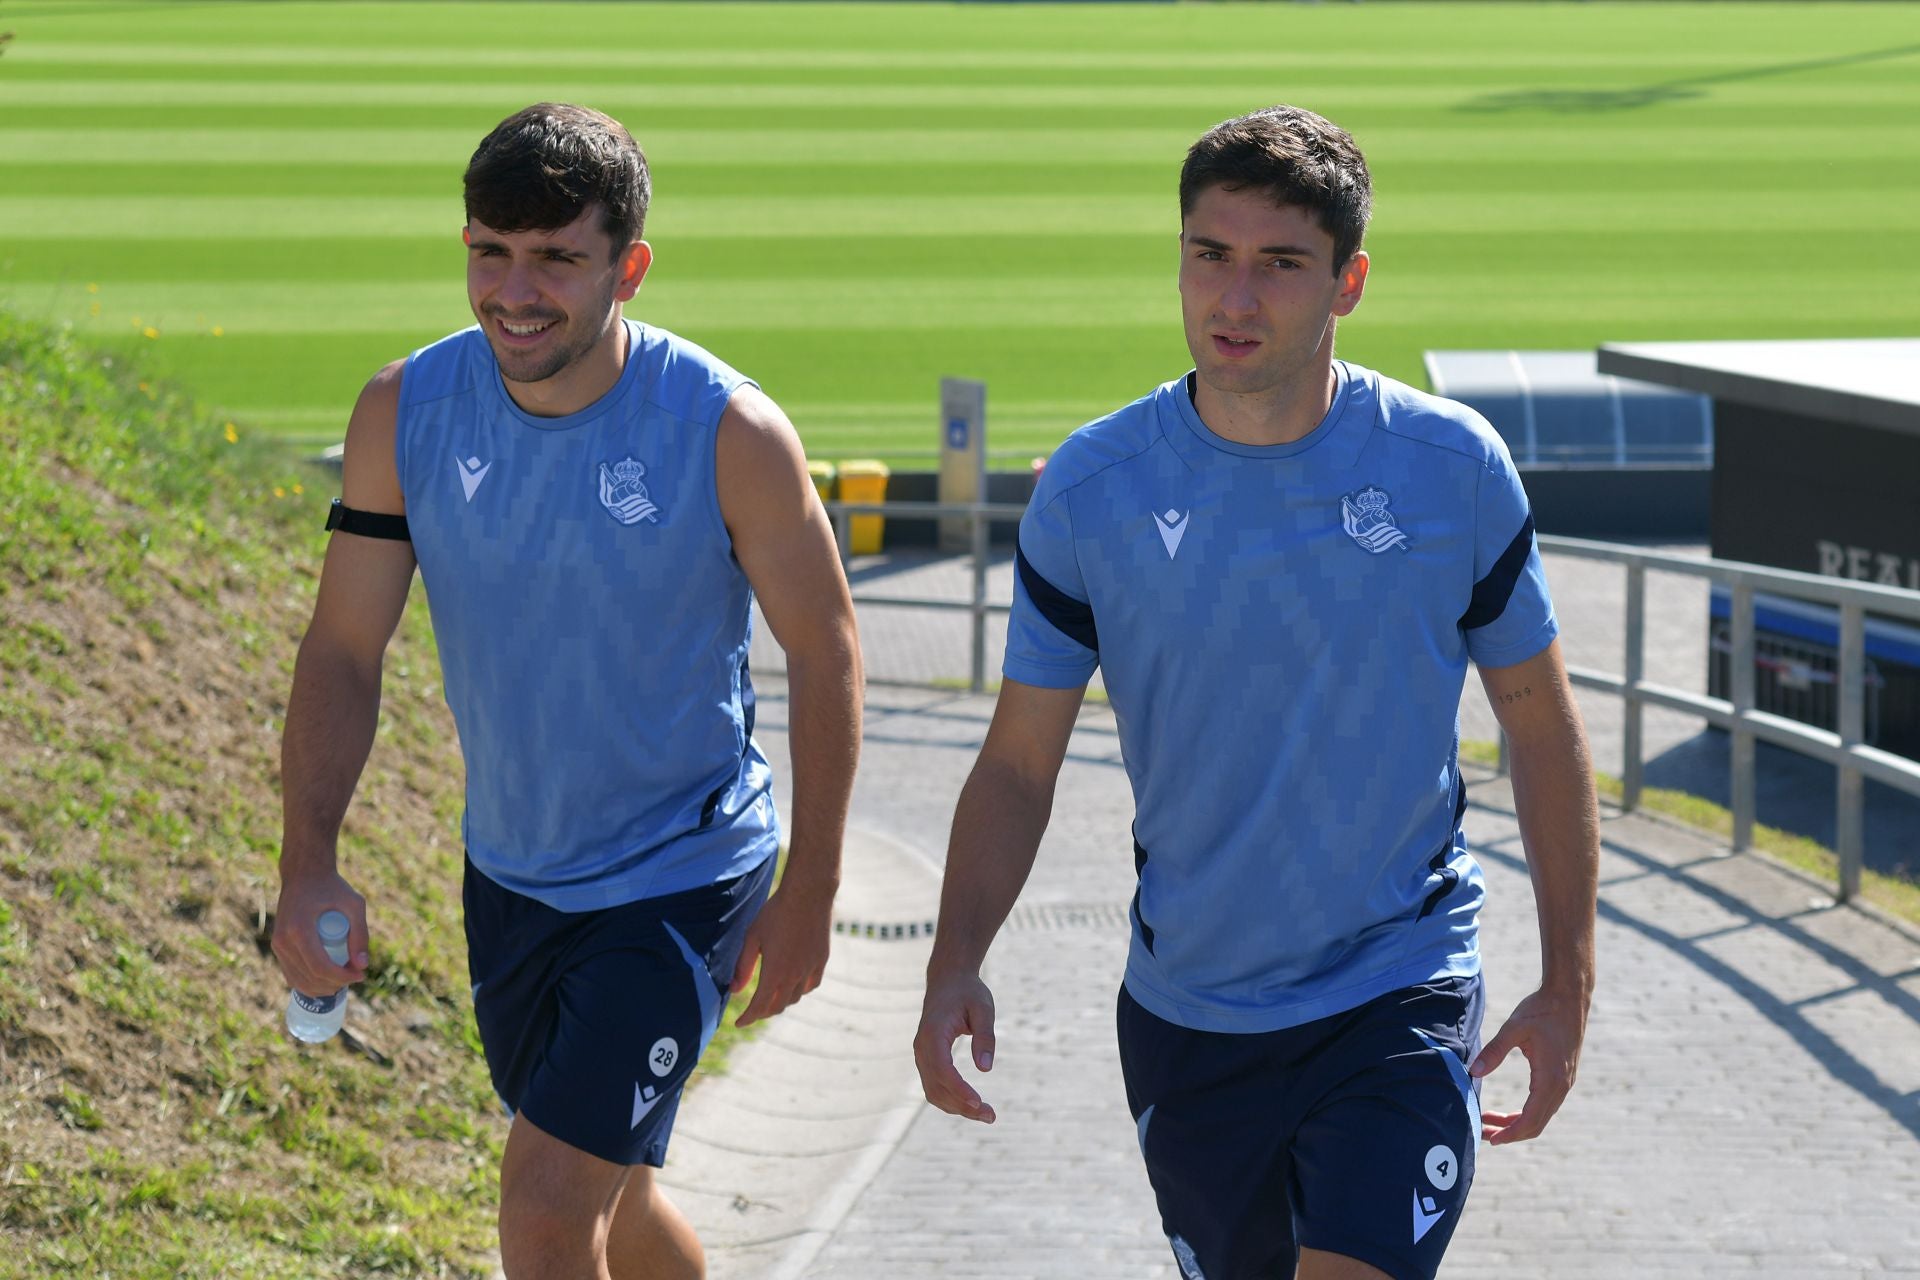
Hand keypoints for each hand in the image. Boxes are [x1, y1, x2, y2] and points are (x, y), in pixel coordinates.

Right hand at [271, 871, 369, 996]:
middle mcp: (283, 940)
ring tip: (344, 980)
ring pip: (298, 981)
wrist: (303, 874)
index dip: (343, 977)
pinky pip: (291, 974)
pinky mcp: (278, 946)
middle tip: (356, 976)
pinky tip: (328, 982)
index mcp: (299, 930)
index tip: (361, 975)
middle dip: (336, 984)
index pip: (320, 967)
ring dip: (322, 988)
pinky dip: (309, 984)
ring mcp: (278, 945)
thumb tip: (362, 965)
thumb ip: (360, 933)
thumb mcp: (354, 903)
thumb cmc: (332, 886)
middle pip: (310, 977)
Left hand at [730, 878, 832, 1026]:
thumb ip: (743, 966)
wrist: (808, 895)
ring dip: (782, 1002)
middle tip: (754, 1011)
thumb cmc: (775, 913)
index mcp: (775, 972)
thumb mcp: (753, 937)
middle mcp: (794, 976)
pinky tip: (795, 985)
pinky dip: (801, 990)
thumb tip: (734, 989)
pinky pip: (811, 985)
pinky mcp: (822, 960)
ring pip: (796, 997)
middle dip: (763, 1012)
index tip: (739, 1023)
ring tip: (772, 997)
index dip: (748, 1018)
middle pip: (778, 1006)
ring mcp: (810, 968)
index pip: (759, 1006)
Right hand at [914, 970, 997, 1123]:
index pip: (942, 1069)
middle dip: (962, 1106)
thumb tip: (985, 1069)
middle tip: (992, 1116)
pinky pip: (934, 1087)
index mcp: (933, 1033)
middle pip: (936, 1087)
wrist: (948, 980)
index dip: (958, 1089)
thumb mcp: (983, 1008)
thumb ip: (985, 1036)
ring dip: (958, 1107)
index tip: (979, 1103)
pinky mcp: (927, 1061)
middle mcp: (922, 1047)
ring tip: (987, 1115)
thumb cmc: (968, 992)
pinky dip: (951, 1100)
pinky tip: (973, 1105)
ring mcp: (921, 1056)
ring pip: (934, 1092)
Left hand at [1470, 984, 1587, 1144]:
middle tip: (1484, 1134)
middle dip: (1510, 1133)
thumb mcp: (1514, 1028)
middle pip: (1536, 1124)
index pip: (1530, 1119)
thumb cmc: (1542, 1010)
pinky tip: (1511, 1111)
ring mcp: (1565, 1082)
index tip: (1491, 1139)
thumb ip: (1494, 1051)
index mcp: (1551, 1079)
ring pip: (1542, 1116)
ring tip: (1491, 1121)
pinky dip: (1528, 1113)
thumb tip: (1473, 1072)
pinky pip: (1546, 1105)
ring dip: (1518, 1123)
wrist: (1569, 997)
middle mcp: (1562, 1086)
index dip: (1510, 1133)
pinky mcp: (1564, 1076)